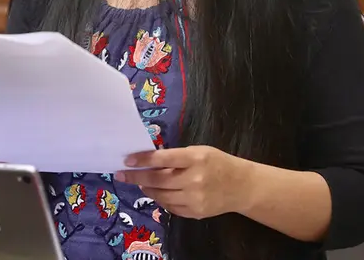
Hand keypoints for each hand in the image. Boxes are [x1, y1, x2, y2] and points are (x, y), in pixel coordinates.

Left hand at [115, 146, 247, 219]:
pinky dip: (161, 199)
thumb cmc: (218, 163)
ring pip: (161, 196)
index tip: (127, 160)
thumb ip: (177, 157)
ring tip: (141, 183)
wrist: (241, 186)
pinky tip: (158, 193)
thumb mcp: (199, 152)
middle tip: (122, 174)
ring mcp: (195, 199)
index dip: (143, 160)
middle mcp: (194, 180)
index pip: (163, 159)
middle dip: (137, 177)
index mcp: (196, 159)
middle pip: (158, 180)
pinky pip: (170, 207)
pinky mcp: (195, 213)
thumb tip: (149, 161)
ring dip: (147, 189)